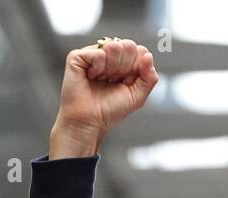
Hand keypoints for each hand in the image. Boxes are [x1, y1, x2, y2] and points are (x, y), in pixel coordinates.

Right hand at [50, 39, 158, 157]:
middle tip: (113, 81)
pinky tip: (91, 77)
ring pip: (114, 46)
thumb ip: (150, 77)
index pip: (140, 51)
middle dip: (125, 68)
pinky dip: (98, 68)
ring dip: (112, 68)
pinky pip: (98, 53)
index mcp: (124, 61)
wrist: (89, 121)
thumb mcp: (138, 96)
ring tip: (103, 79)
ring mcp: (93, 53)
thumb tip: (148, 55)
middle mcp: (109, 54)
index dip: (137, 68)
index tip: (127, 83)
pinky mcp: (78, 56)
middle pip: (129, 45)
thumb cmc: (110, 110)